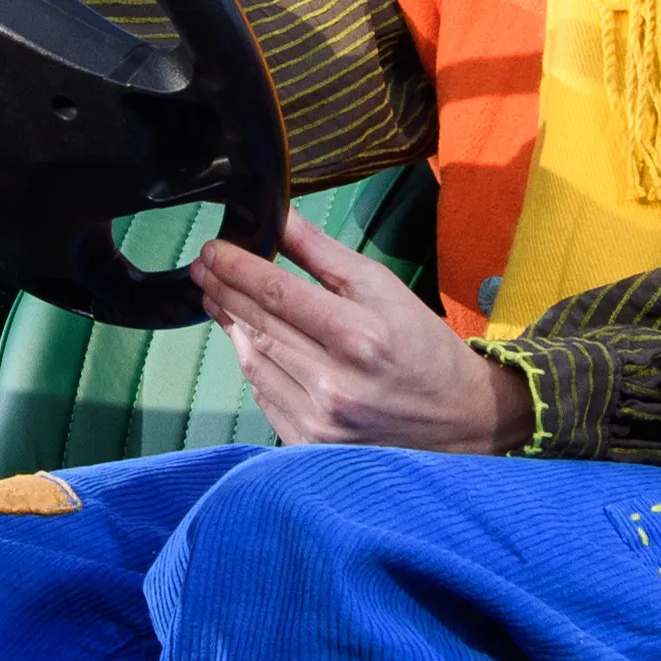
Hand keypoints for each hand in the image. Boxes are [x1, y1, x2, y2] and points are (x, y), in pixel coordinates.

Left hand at [192, 215, 534, 453]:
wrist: (458, 418)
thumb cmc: (421, 345)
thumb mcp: (383, 287)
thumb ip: (324, 253)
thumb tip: (277, 215)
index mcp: (359, 336)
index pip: (277, 293)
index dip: (237, 268)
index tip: (212, 250)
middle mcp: (336, 383)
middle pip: (259, 326)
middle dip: (223, 291)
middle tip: (202, 268)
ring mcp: (320, 420)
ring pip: (254, 361)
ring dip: (231, 327)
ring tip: (218, 298)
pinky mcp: (309, 445)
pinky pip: (263, 395)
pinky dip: (254, 364)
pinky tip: (250, 342)